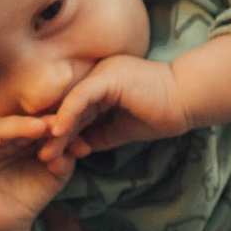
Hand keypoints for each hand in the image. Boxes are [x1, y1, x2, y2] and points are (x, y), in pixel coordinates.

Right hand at [0, 109, 81, 230]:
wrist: (5, 224)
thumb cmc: (29, 196)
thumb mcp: (54, 176)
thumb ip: (66, 159)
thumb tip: (76, 145)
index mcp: (26, 135)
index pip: (42, 122)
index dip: (60, 128)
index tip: (80, 142)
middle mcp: (5, 134)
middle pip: (21, 120)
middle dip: (41, 122)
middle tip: (57, 126)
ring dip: (17, 126)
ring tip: (36, 129)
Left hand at [51, 52, 190, 157]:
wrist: (188, 101)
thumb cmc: (161, 114)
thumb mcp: (121, 129)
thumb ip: (99, 135)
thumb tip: (78, 148)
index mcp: (101, 85)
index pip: (75, 111)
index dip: (63, 135)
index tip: (54, 157)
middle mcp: (97, 76)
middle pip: (68, 108)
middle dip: (53, 135)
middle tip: (42, 157)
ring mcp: (101, 73)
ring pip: (70, 103)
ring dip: (56, 130)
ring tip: (46, 152)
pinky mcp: (107, 76)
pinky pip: (80, 97)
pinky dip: (68, 115)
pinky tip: (58, 133)